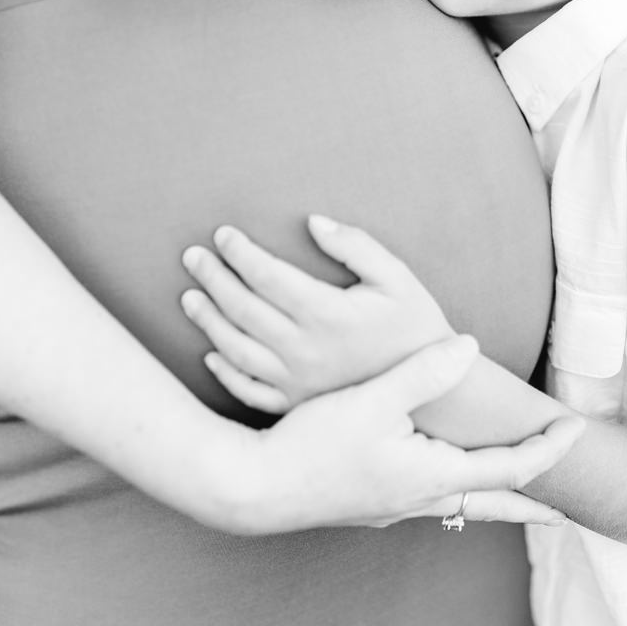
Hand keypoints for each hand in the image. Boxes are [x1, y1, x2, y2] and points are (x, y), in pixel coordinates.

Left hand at [181, 216, 452, 411]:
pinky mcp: (296, 402)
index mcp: (327, 313)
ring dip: (207, 319)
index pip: (267, 275)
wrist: (436, 390)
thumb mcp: (398, 277)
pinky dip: (224, 371)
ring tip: (191, 297)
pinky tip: (212, 353)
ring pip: (234, 348)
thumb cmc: (416, 325)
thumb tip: (314, 223)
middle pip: (241, 308)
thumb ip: (357, 246)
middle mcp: (304, 349)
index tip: (224, 235)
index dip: (240, 252)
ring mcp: (296, 380)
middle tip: (193, 257)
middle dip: (212, 278)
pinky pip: (248, 389)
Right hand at [220, 334, 581, 534]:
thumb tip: (470, 346)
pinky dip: (456, 493)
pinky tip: (447, 483)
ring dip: (494, 497)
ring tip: (515, 494)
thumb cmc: (310, 446)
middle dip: (535, 504)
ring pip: (463, 506)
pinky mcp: (372, 506)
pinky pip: (433, 502)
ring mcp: (396, 509)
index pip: (512, 467)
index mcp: (434, 476)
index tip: (576, 428)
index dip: (549, 448)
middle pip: (496, 504)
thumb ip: (423, 372)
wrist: (249, 490)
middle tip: (569, 512)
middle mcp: (422, 501)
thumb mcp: (372, 400)